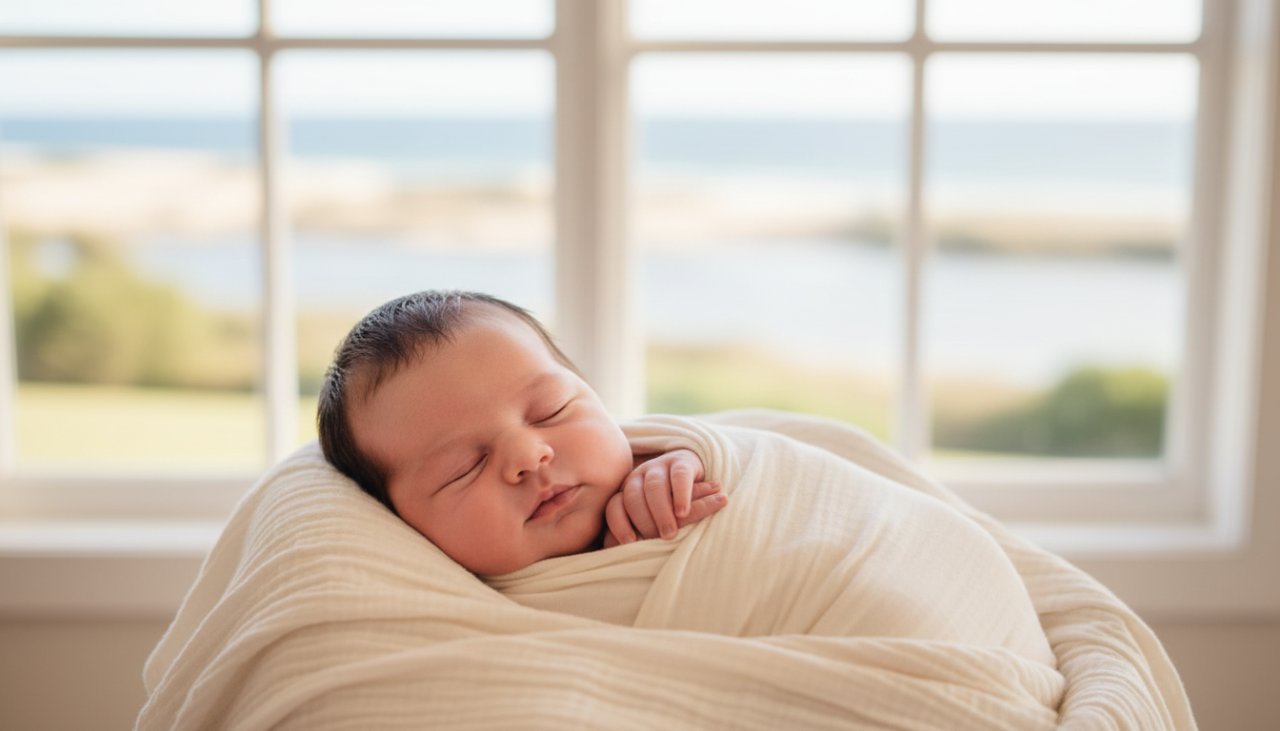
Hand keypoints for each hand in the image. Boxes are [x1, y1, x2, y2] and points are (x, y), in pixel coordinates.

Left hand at [602, 449, 726, 546]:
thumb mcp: (649, 522)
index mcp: (626, 492)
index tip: (630, 542)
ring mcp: (659, 467)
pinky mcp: (682, 462)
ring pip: (654, 486)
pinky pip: (679, 476)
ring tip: (670, 533)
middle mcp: (639, 477)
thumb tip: (621, 556)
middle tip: (654, 541)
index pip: (614, 507)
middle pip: (633, 497)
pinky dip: (681, 495)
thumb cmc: (668, 512)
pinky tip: (683, 512)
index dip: (620, 525)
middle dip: (644, 521)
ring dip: (661, 512)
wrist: (696, 479)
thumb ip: (636, 534)